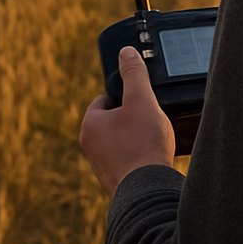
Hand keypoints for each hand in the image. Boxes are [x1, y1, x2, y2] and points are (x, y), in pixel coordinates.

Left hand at [80, 46, 175, 197]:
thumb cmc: (142, 143)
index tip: (141, 101)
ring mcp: (101, 165)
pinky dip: (139, 154)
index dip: (126, 96)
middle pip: (114, 119)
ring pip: (121, 139)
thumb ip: (134, 73)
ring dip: (137, 136)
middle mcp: (90, 146)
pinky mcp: (115, 180)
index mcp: (90, 125)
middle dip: (133, 117)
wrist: (147, 191)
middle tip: (150, 120)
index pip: (105, 98)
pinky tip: (152, 157)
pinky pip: (127, 158)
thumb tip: (126, 52)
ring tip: (153, 140)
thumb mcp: (141, 99)